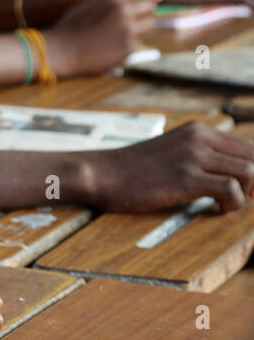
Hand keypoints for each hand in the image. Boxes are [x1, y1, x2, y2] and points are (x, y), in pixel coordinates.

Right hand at [47, 0, 155, 74]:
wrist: (61, 50)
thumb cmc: (71, 28)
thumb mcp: (90, 5)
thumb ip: (110, 2)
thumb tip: (130, 2)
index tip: (135, 4)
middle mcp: (122, 9)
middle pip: (150, 5)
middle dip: (144, 12)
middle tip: (135, 20)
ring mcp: (128, 28)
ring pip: (149, 23)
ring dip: (141, 27)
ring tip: (125, 34)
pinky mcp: (129, 46)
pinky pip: (139, 42)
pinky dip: (129, 44)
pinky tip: (114, 48)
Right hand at [88, 122, 253, 212]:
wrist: (101, 174)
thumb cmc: (133, 169)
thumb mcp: (171, 151)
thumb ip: (198, 155)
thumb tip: (229, 174)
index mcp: (198, 130)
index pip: (248, 147)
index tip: (248, 188)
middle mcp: (199, 138)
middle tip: (244, 197)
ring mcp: (192, 156)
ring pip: (250, 172)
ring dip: (247, 193)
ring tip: (227, 203)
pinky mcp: (185, 178)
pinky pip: (230, 190)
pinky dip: (232, 203)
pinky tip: (216, 208)